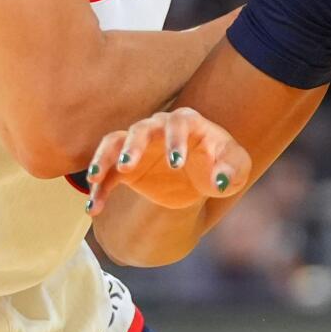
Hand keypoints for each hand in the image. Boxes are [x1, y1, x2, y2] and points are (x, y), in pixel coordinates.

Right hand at [85, 108, 250, 216]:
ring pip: (114, 143)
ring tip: (95, 179)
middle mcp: (158, 127)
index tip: (176, 164)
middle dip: (133, 146)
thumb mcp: (237, 166)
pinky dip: (98, 189)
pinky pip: (107, 173)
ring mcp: (139, 144)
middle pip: (140, 128)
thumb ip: (232, 169)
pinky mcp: (126, 167)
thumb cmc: (222, 163)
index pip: (179, 123)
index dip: (175, 141)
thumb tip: (219, 181)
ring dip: (103, 159)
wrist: (203, 174)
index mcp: (188, 122)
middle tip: (127, 167)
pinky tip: (94, 209)